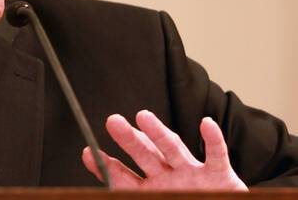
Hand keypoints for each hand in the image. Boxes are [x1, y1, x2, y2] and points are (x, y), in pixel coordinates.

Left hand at [81, 109, 247, 190]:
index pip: (124, 176)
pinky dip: (213, 140)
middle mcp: (170, 177)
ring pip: (173, 149)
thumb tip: (110, 189)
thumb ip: (133, 192)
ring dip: (159, 133)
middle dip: (128, 139)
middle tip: (112, 122)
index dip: (107, 165)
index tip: (88, 153)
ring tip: (143, 117)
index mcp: (152, 189)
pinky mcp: (220, 176)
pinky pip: (216, 155)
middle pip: (145, 155)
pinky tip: (206, 124)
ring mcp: (193, 174)